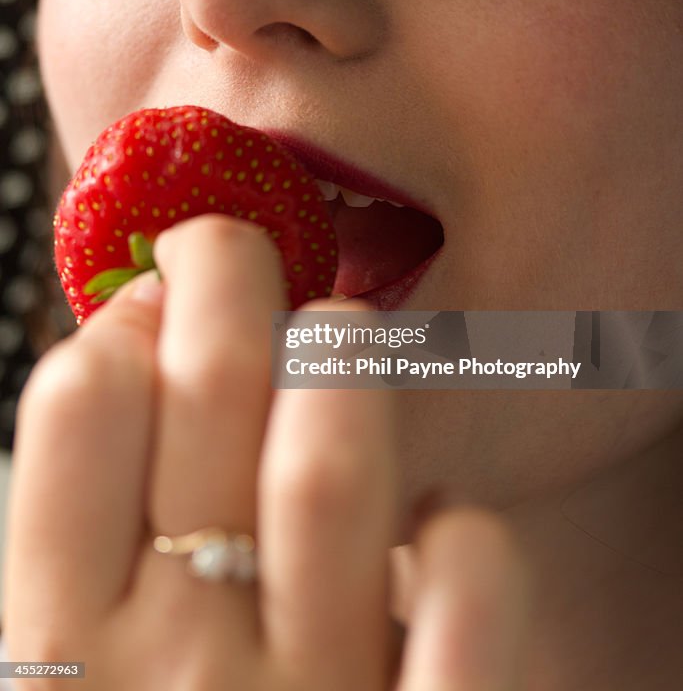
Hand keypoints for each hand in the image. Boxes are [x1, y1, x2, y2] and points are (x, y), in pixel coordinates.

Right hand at [4, 215, 528, 688]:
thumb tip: (133, 345)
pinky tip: (437, 527)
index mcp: (57, 658)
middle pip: (215, 383)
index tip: (152, 304)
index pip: (77, 406)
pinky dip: (465, 531)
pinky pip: (472, 586)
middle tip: (241, 248)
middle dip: (230, 266)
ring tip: (341, 341)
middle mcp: (177, 671)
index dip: (122, 321)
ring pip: (338, 455)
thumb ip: (80, 543)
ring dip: (347, 357)